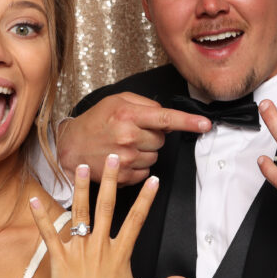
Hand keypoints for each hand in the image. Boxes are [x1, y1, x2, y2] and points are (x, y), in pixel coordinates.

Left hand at [30, 155, 191, 277]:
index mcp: (121, 253)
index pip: (137, 219)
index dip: (146, 198)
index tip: (153, 180)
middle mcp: (100, 247)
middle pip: (107, 206)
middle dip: (111, 179)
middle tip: (113, 157)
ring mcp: (79, 251)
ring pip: (80, 213)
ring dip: (81, 188)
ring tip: (82, 166)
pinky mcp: (59, 259)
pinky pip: (49, 234)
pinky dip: (41, 216)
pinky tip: (33, 200)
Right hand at [57, 93, 209, 183]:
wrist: (71, 146)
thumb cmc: (94, 121)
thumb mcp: (117, 101)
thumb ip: (145, 104)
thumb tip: (167, 117)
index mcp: (128, 115)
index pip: (166, 118)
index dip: (188, 122)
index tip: (205, 124)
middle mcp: (128, 137)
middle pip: (162, 139)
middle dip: (153, 135)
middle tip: (133, 132)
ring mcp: (126, 159)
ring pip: (155, 156)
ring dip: (146, 151)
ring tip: (125, 145)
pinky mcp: (123, 176)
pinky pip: (146, 171)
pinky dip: (139, 166)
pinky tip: (122, 158)